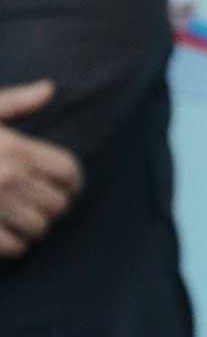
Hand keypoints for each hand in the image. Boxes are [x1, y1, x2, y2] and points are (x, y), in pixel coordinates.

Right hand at [0, 79, 82, 258]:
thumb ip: (15, 102)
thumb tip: (49, 88)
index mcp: (15, 148)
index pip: (68, 172)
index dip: (71, 182)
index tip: (64, 187)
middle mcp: (8, 177)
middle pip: (59, 204)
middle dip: (51, 206)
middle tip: (36, 204)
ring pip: (40, 229)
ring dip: (34, 227)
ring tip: (20, 218)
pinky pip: (16, 248)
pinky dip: (14, 245)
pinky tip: (4, 234)